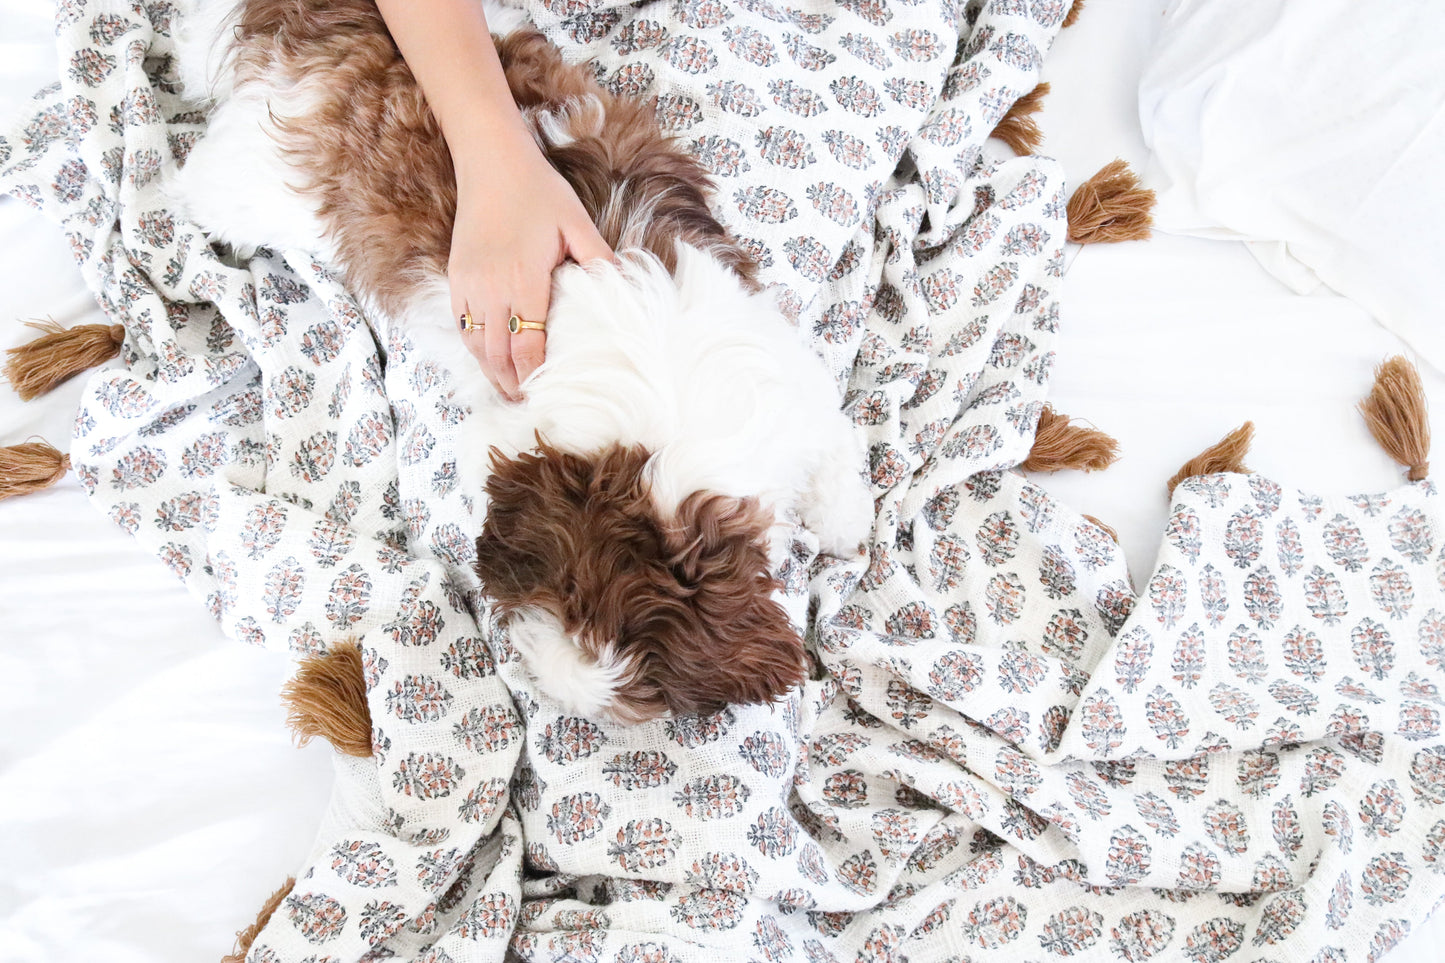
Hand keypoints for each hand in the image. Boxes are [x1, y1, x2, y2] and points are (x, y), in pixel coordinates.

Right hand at [448, 126, 613, 400]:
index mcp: (524, 280)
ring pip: (475, 344)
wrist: (490, 161)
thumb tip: (625, 287)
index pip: (527, 346)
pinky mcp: (455, 276)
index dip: (534, 377)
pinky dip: (474, 347)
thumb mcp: (576, 223)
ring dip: (491, 371)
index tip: (545, 396)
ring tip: (508, 390)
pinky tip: (488, 358)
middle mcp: (491, 288)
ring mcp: (468, 284)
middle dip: (512, 384)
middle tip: (528, 405)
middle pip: (497, 355)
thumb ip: (599, 260)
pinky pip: (461, 324)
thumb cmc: (538, 190)